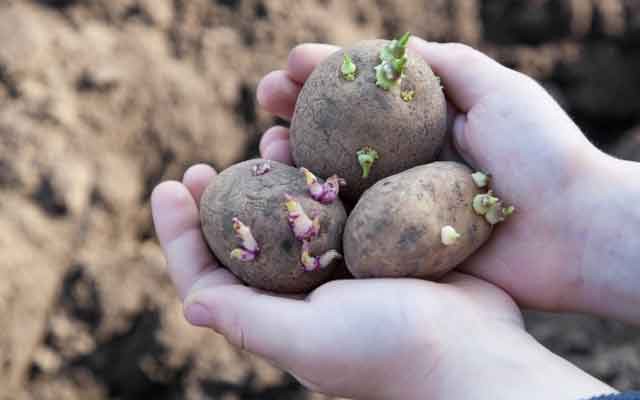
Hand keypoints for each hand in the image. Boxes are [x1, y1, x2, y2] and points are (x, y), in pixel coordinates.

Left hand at [151, 167, 610, 398]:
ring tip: (265, 141)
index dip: (181, 233)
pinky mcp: (375, 241)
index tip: (168, 187)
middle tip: (201, 168)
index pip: (211, 275)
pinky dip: (321, 172)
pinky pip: (338, 200)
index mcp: (278, 315)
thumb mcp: (310, 341)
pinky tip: (319, 145)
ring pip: (290, 211)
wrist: (474, 348)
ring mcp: (341, 263)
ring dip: (270, 177)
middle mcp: (302, 290)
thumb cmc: (391, 352)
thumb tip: (190, 303)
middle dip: (217, 202)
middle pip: (244, 238)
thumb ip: (249, 320)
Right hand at [257, 38, 639, 323]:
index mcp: (424, 123)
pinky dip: (315, 213)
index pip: (360, 95)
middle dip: (297, 112)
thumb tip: (389, 48)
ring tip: (269, 148)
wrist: (573, 230)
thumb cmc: (540, 152)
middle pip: (338, 133)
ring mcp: (398, 203)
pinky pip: (348, 227)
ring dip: (296, 160)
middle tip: (264, 100)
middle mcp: (405, 161)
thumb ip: (444, 63)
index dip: (322, 76)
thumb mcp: (497, 88)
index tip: (288, 65)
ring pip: (334, 179)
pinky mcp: (398, 244)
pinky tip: (288, 199)